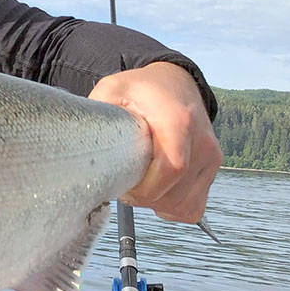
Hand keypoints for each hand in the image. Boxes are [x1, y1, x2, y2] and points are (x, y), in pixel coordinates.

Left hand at [88, 61, 221, 222]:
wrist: (175, 83)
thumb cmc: (140, 89)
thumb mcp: (112, 89)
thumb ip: (97, 112)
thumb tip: (78, 141)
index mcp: (179, 122)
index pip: (172, 169)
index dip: (145, 189)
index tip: (122, 186)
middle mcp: (202, 142)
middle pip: (174, 193)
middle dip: (143, 198)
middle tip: (122, 183)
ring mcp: (210, 158)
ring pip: (184, 204)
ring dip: (156, 203)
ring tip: (138, 183)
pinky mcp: (211, 169)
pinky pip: (194, 207)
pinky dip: (172, 207)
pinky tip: (156, 191)